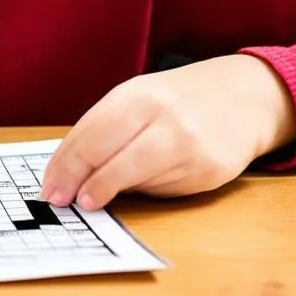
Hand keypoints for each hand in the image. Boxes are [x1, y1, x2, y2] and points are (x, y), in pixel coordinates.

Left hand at [40, 54, 295, 210]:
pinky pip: (166, 188)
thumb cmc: (178, 100)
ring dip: (108, 190)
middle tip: (62, 200)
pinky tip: (136, 189)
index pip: (89, 134)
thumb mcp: (139, 98)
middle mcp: (160, 116)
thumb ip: (107, 128)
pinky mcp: (209, 169)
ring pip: (134, 176)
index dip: (65, 165)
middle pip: (107, 154)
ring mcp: (187, 143)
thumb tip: (69, 170)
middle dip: (79, 182)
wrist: (244, 97)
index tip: (50, 188)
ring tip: (91, 199)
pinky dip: (145, 191)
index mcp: (136, 95)